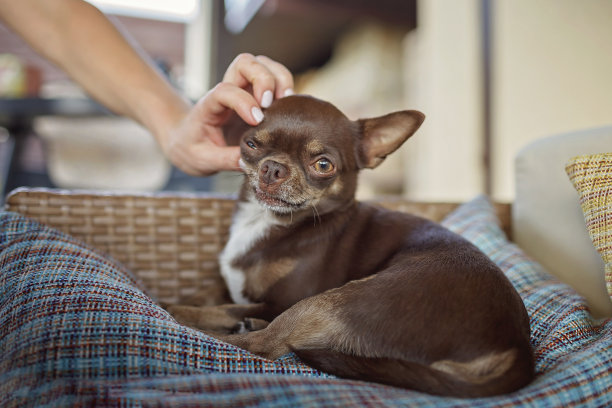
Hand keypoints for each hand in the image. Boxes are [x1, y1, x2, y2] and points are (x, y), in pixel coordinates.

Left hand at [163, 54, 293, 175]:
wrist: (186, 140)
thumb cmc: (192, 147)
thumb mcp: (203, 159)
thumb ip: (225, 160)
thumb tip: (249, 162)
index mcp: (210, 105)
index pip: (225, 90)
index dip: (243, 101)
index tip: (256, 121)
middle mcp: (228, 90)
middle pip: (245, 62)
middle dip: (263, 78)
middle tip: (270, 104)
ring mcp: (244, 90)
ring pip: (262, 64)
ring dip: (279, 77)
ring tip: (286, 101)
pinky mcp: (257, 96)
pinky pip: (274, 78)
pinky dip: (285, 85)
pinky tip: (289, 106)